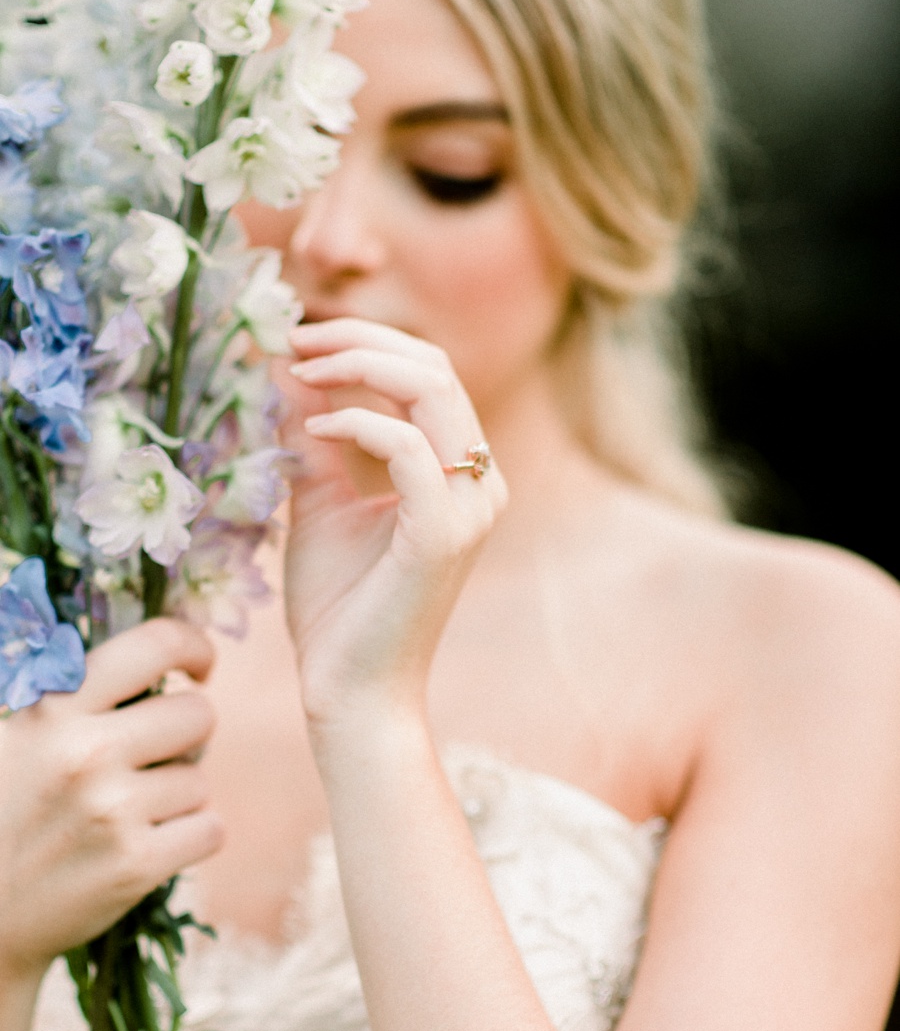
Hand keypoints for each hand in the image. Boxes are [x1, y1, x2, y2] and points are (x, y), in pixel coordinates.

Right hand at [0, 618, 221, 980]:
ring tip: (126, 817)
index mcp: (55, 708)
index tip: (199, 668)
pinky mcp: (135, 865)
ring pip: (200, 780)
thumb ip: (76, 697)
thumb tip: (161, 659)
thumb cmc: (6, 813)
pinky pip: (210, 830)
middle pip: (198, 716)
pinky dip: (189, 839)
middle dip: (187, 737)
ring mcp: (112, 810)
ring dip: (177, 798)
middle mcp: (87, 752)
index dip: (193, 647)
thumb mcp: (18, 735)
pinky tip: (145, 847)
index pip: (154, 644)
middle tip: (154, 760)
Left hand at [282, 318, 507, 730]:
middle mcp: (480, 483)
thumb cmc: (339, 606)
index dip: (365, 342)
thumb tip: (287, 370)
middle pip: (434, 366)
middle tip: (293, 340)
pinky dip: (356, 424)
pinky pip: (406, 447)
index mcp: (461, 473)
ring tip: (298, 370)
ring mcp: (470, 508)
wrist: (350, 691)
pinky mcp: (443, 534)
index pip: (429, 373)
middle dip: (358, 339)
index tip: (297, 340)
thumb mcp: (320, 501)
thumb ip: (314, 438)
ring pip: (431, 389)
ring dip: (357, 366)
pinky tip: (313, 430)